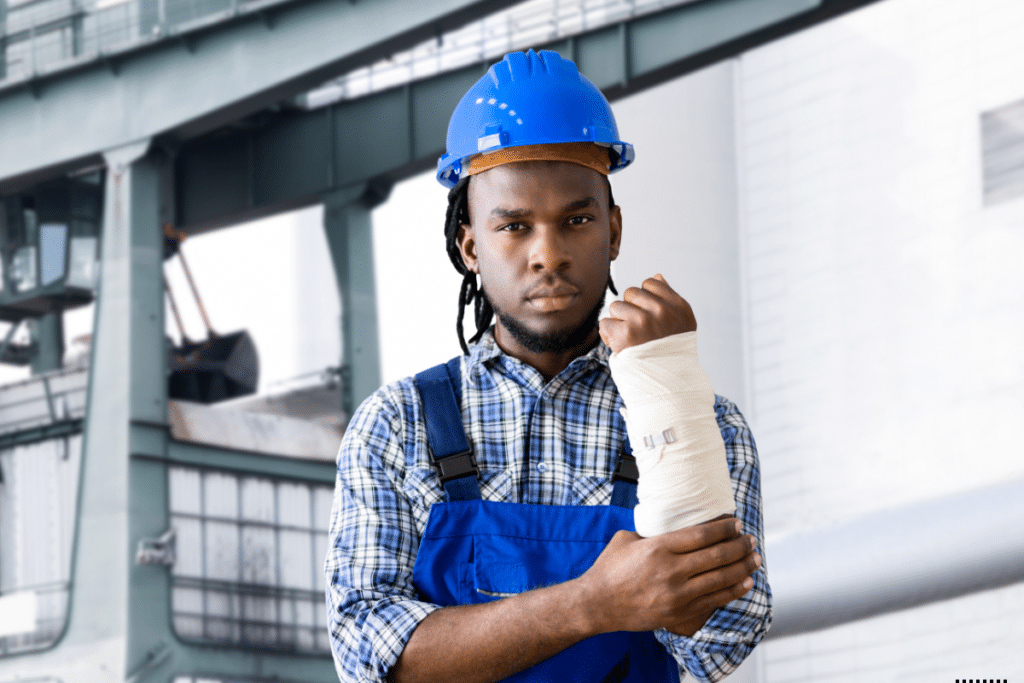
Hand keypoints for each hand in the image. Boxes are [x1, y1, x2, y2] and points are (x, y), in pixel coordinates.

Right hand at [575, 517, 760, 635]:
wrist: (597, 604)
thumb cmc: (610, 569)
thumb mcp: (626, 540)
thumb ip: (650, 533)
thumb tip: (669, 524)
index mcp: (658, 548)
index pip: (701, 535)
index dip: (723, 529)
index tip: (736, 524)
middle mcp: (671, 571)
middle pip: (716, 556)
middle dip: (739, 546)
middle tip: (751, 540)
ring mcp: (677, 594)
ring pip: (720, 579)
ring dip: (742, 567)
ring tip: (755, 559)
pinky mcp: (679, 613)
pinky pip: (714, 601)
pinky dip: (733, 591)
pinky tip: (745, 582)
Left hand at [599, 274, 696, 353]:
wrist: (668, 383)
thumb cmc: (672, 351)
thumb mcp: (682, 323)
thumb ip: (669, 298)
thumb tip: (655, 277)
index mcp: (677, 306)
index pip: (650, 283)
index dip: (645, 299)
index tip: (649, 315)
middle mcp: (662, 311)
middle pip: (630, 293)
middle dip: (630, 308)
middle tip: (638, 329)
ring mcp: (643, 321)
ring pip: (615, 307)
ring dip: (618, 322)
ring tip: (630, 339)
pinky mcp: (625, 334)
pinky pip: (604, 323)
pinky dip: (608, 335)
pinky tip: (620, 346)